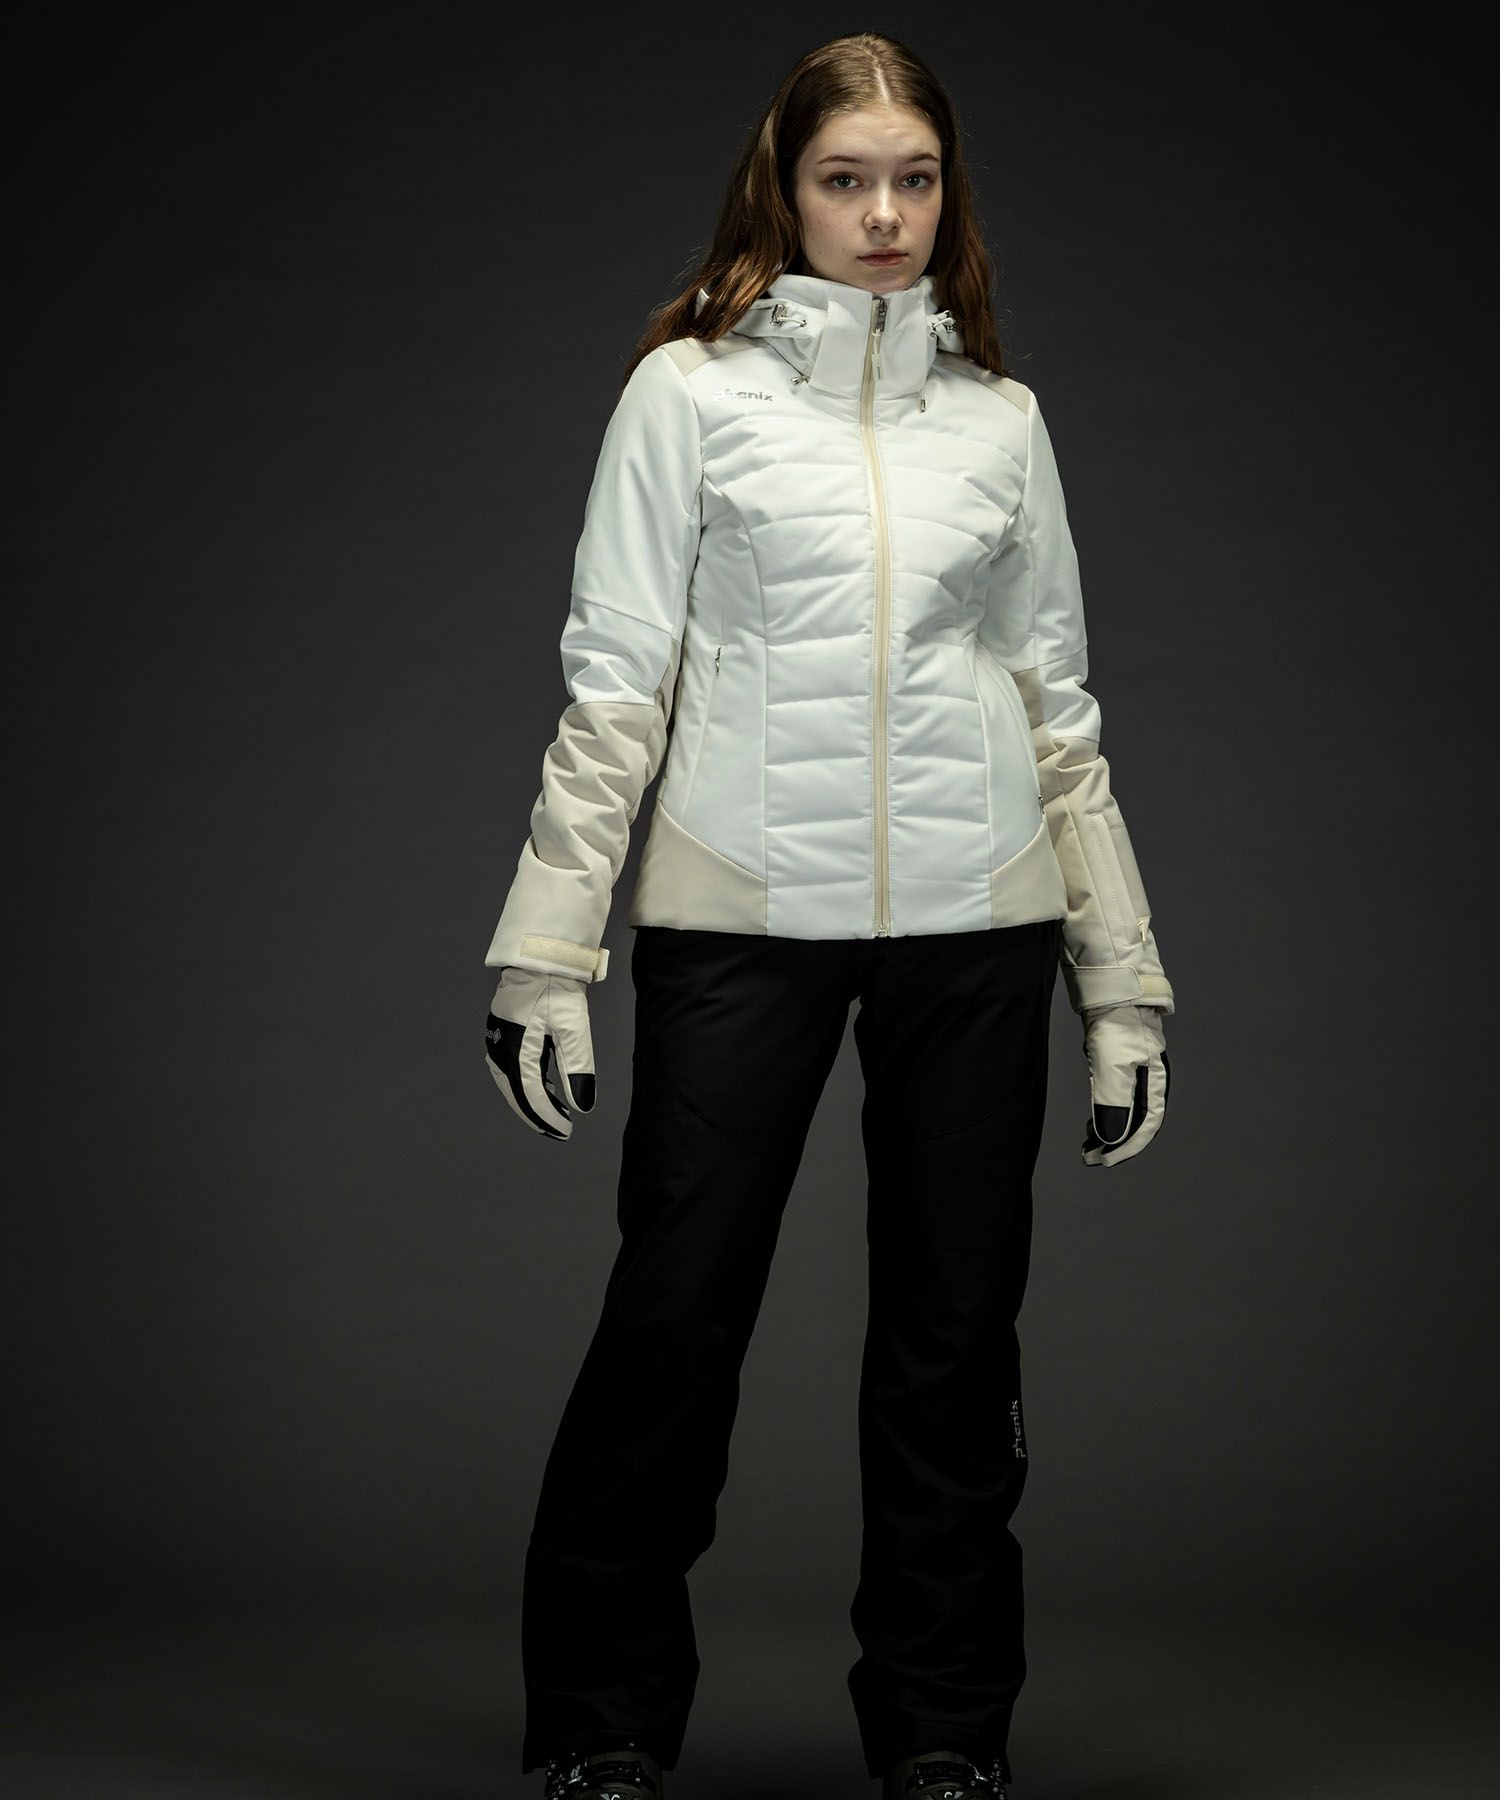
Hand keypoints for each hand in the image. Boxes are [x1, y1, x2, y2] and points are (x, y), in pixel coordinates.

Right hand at [484, 967, 596, 1140]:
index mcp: (516, 1050)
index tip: (566, 1131)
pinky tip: (547, 1088)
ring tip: (556, 1112)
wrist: (539, 957)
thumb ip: (577, 1068)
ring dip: (533, 1100)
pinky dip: (528, 1083)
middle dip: (538, 1115)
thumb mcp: (573, 1028)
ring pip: (513, 1083)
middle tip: (560, 1130)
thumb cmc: (556, 988)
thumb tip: (582, 1106)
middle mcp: (500, 1049)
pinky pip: (513, 1069)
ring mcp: (498, 1041)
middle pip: (517, 1094)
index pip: (531, 1096)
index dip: (547, 1118)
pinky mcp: (502, 1034)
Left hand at [1080, 1003, 1169, 1167]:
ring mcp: (1134, 1070)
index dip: (1128, 1147)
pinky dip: (1103, 1112)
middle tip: (1092, 1157)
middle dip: (1115, 1142)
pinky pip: (1114, 1096)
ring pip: (1124, 1110)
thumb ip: (1113, 1105)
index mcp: (1154, 1084)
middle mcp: (1148, 1080)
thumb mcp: (1113, 1069)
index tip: (1105, 1161)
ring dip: (1108, 1129)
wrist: (1112, 993)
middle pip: (1136, 1121)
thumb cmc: (1117, 1028)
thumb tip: (1111, 1140)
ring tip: (1087, 1142)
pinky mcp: (1119, 1062)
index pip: (1146, 1125)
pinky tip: (1089, 1118)